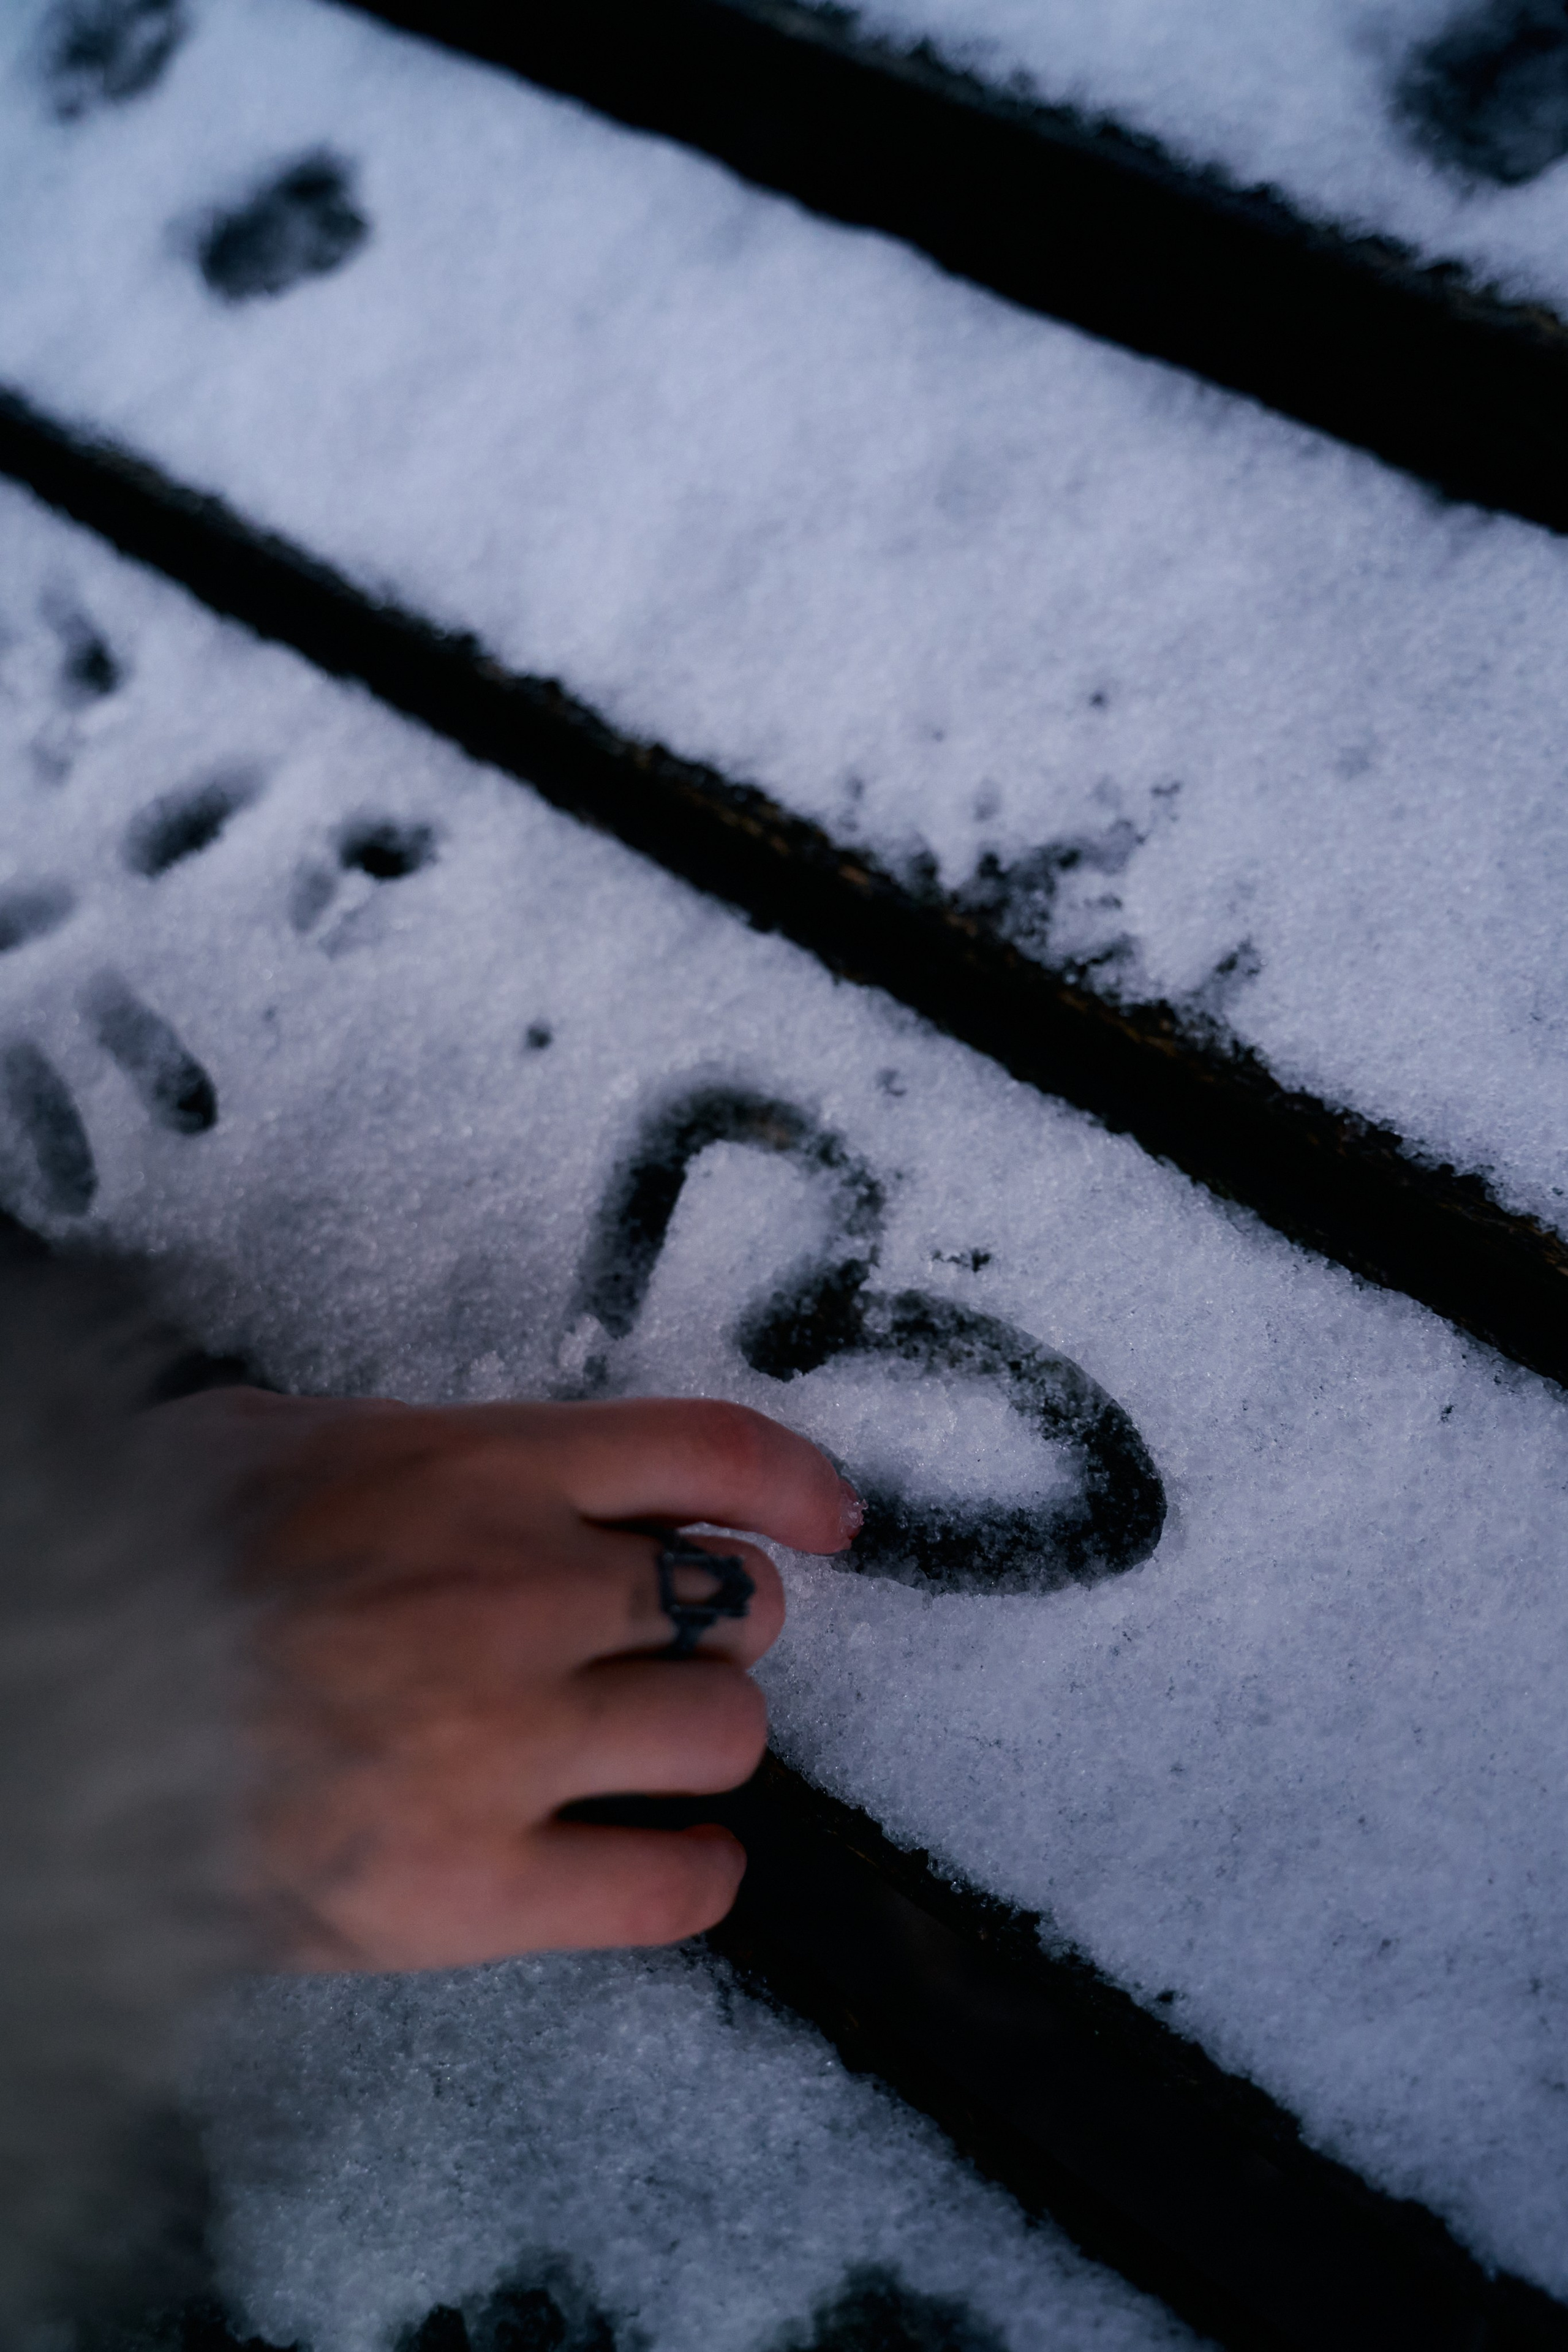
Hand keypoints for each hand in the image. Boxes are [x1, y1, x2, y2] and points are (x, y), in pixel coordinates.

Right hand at [173, 1391, 858, 1971]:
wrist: (56, 1711)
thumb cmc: (160, 1567)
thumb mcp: (284, 1445)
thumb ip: (420, 1452)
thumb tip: (494, 1465)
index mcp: (482, 1472)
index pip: (710, 1455)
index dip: (797, 1487)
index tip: (833, 1520)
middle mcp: (523, 1593)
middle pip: (738, 1606)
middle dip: (716, 1628)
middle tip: (662, 1650)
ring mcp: (508, 1742)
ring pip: (721, 1733)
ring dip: (696, 1739)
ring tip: (641, 1749)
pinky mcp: (473, 1886)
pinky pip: (669, 1890)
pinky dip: (690, 1874)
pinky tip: (669, 1862)